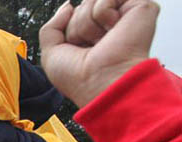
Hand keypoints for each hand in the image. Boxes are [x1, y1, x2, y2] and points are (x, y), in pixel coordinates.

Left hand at [40, 0, 158, 107]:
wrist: (103, 83)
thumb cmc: (79, 78)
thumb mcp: (51, 55)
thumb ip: (51, 28)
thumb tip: (68, 6)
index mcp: (92, 35)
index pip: (72, 15)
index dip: (68, 33)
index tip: (78, 51)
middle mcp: (109, 26)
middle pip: (81, 7)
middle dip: (77, 28)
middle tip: (91, 47)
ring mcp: (125, 16)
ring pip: (91, 2)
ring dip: (87, 25)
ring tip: (102, 41)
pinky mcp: (140, 7)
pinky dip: (102, 14)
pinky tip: (114, 30)